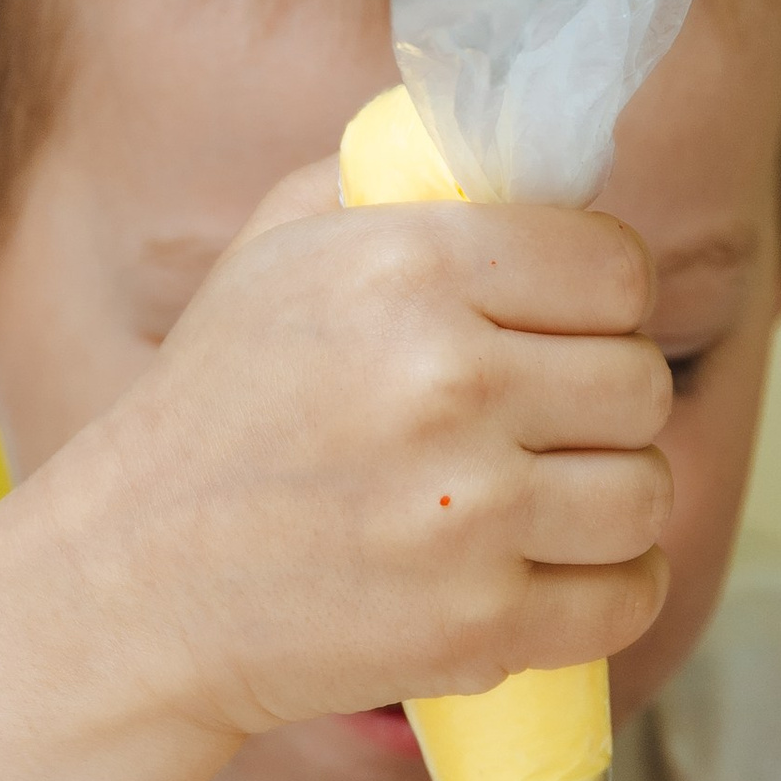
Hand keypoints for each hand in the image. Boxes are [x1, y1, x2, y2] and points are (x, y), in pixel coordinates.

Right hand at [51, 160, 674, 741]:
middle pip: (644, 383)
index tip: (564, 332)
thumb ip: (397, 186)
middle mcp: (448, 381)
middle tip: (547, 427)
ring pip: (648, 492)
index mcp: (411, 267)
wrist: (131, 586)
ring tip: (552, 502)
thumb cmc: (213, 410)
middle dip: (607, 407)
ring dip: (615, 502)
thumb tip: (515, 155)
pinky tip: (556, 576)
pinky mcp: (475, 625)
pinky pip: (626, 597)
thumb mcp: (276, 249)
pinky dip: (608, 593)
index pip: (615, 269)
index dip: (601, 304)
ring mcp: (467, 512)